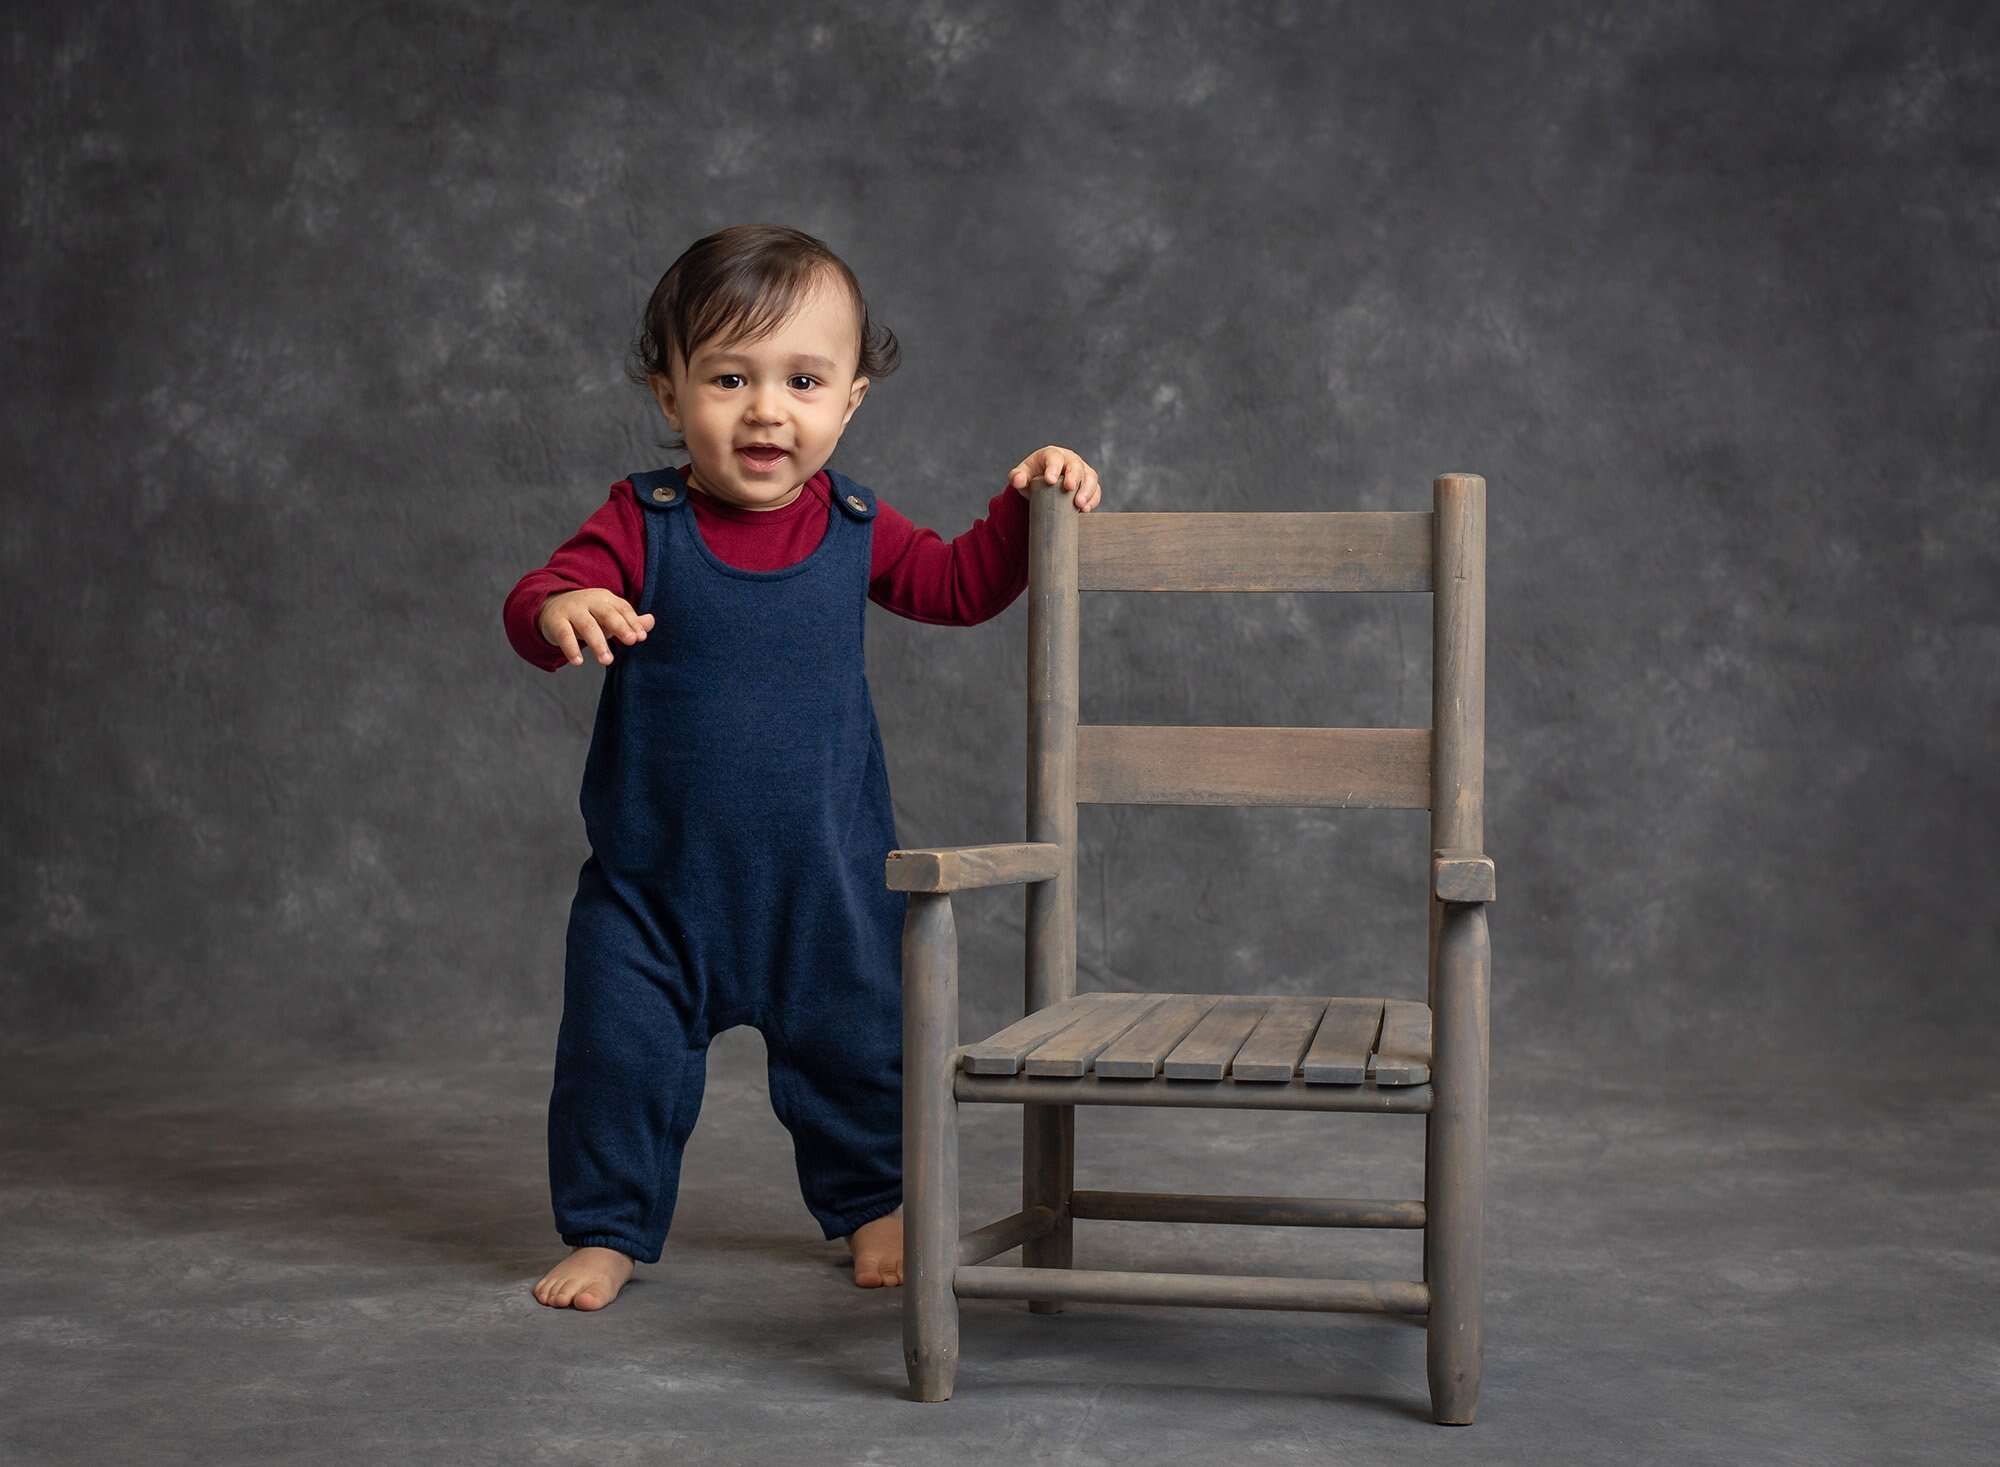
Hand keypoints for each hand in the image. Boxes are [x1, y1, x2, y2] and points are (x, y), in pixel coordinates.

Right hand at [537, 588, 654, 667]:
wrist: (551, 606)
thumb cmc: (588, 615)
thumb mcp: (608, 616)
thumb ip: (629, 621)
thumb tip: (651, 621)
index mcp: (605, 598)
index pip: (622, 608)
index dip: (632, 621)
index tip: (641, 637)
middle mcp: (590, 601)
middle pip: (607, 613)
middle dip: (620, 627)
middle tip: (631, 641)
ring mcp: (572, 610)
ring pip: (587, 625)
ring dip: (598, 643)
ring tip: (607, 660)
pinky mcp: (556, 621)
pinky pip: (564, 634)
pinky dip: (571, 648)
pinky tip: (578, 662)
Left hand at [1007, 445, 1100, 510]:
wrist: (1045, 485)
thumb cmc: (1034, 477)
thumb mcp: (1023, 475)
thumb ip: (1017, 477)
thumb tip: (1017, 480)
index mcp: (1053, 455)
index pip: (1055, 458)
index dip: (1053, 468)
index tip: (1049, 480)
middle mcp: (1070, 461)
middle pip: (1076, 466)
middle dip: (1074, 477)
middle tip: (1069, 489)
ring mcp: (1082, 472)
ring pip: (1090, 478)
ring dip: (1086, 491)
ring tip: (1079, 505)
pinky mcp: (1090, 485)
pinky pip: (1095, 491)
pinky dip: (1092, 500)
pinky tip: (1086, 510)